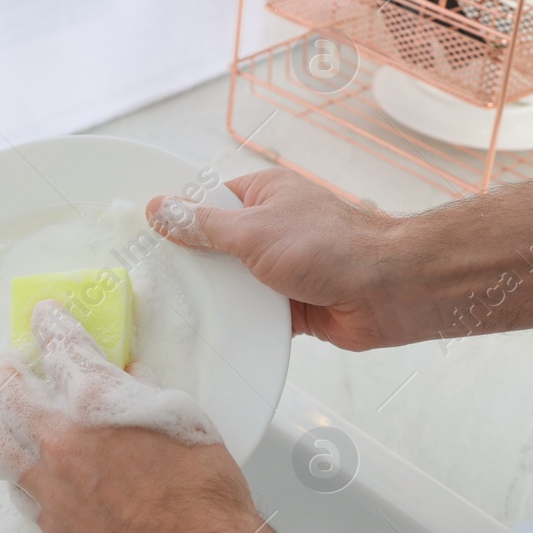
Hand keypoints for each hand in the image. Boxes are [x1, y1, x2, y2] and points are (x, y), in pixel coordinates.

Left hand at [0, 300, 259, 532]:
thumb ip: (145, 389)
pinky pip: (17, 489)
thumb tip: (128, 375)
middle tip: (10, 364)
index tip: (44, 316)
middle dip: (8, 370)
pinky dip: (19, 470)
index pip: (60, 348)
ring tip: (5, 416)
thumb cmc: (204, 492)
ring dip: (0, 422)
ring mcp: (50, 487)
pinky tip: (26, 467)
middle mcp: (61, 441)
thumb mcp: (184, 417)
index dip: (50, 325)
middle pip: (10, 393)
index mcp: (96, 402)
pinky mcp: (51, 525)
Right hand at [147, 168, 413, 349]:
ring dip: (218, 299)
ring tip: (170, 314)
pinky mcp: (293, 305)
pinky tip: (208, 336)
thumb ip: (203, 225)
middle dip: (194, 266)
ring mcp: (283, 268)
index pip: (209, 203)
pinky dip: (240, 324)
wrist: (389, 291)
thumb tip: (159, 208)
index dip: (179, 220)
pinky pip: (254, 315)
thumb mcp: (253, 231)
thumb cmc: (329, 247)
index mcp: (265, 195)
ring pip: (235, 284)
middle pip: (217, 247)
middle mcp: (273, 228)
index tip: (143, 240)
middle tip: (149, 284)